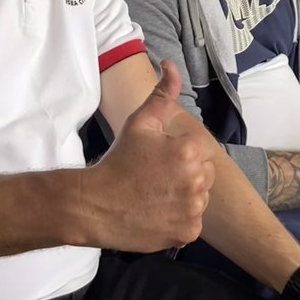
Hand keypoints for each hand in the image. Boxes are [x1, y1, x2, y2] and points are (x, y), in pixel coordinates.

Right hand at [87, 61, 215, 250]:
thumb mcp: (140, 122)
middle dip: (186, 174)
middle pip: (203, 175)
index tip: (157, 161)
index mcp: (190, 152)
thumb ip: (162, 94)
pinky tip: (157, 213)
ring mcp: (193, 210)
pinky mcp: (187, 233)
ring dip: (184, 197)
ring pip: (199, 198)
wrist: (95, 204)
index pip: (200, 151)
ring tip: (155, 195)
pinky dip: (178, 220)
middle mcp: (197, 181)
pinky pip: (191, 223)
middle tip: (155, 177)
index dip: (179, 154)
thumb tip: (170, 66)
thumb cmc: (118, 160)